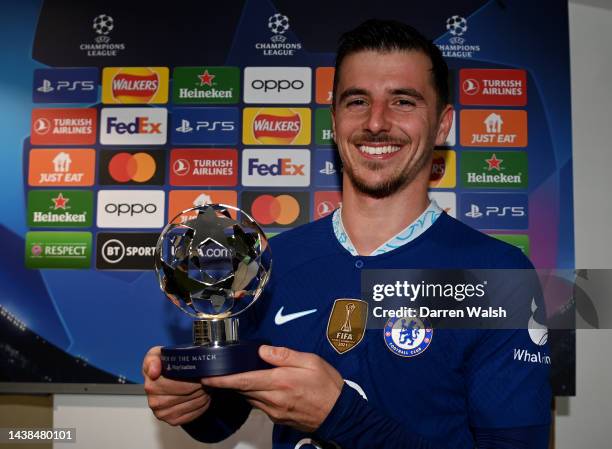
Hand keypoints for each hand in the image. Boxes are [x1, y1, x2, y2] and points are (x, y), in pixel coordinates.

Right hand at [143, 346, 211, 425]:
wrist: (170, 380)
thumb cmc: (165, 365)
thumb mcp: (157, 354)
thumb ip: (153, 359)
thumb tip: (153, 371)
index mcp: (150, 385)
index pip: (175, 382)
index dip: (189, 376)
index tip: (195, 372)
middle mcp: (154, 401)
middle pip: (186, 391)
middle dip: (198, 383)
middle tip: (203, 376)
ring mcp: (163, 413)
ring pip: (192, 402)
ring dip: (202, 393)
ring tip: (202, 385)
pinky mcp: (173, 420)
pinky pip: (194, 413)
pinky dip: (202, 404)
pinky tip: (200, 395)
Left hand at [202, 345, 343, 431]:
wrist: (339, 414)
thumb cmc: (327, 385)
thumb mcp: (310, 361)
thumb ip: (284, 355)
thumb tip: (262, 351)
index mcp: (279, 382)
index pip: (243, 381)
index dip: (222, 380)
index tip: (207, 377)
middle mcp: (273, 399)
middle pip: (242, 390)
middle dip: (227, 382)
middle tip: (215, 372)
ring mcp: (274, 411)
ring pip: (249, 398)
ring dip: (241, 388)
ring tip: (235, 376)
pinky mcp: (277, 418)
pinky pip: (259, 405)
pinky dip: (253, 394)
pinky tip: (257, 386)